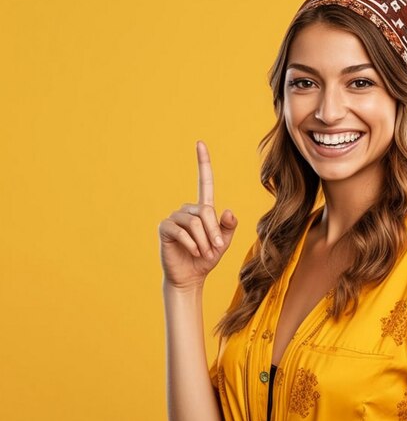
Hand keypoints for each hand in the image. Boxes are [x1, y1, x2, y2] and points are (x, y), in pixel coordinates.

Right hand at [158, 141, 237, 288]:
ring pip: (195, 223)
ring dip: (204, 241)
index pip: (203, 182)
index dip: (203, 163)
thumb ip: (228, 227)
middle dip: (214, 233)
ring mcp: (174, 218)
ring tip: (204, 253)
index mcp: (202, 209)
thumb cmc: (206, 258)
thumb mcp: (223, 243)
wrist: (190, 277)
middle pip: (205, 212)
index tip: (200, 143)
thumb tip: (228, 210)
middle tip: (216, 249)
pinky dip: (192, 244)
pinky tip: (194, 252)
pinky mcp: (165, 228)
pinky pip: (182, 232)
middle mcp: (187, 210)